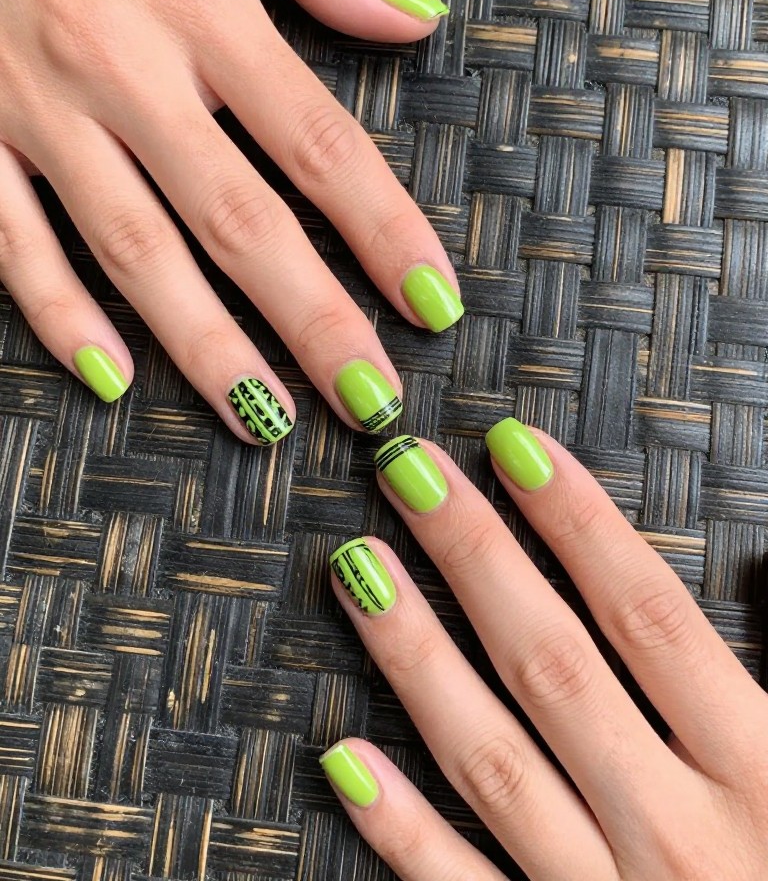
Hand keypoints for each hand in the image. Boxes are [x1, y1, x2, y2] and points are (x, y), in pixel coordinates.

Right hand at [0, 0, 460, 441]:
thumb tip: (412, 14)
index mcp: (197, 3)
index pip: (319, 143)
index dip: (384, 230)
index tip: (432, 302)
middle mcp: (126, 72)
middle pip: (241, 222)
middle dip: (313, 320)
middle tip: (371, 401)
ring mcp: (40, 112)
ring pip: (136, 253)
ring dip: (206, 346)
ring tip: (266, 418)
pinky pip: (12, 243)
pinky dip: (59, 314)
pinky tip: (110, 377)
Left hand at [322, 422, 767, 879]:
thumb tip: (766, 565)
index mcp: (766, 776)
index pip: (648, 616)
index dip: (577, 523)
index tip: (514, 446)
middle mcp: (676, 832)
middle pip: (553, 665)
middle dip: (476, 558)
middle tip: (409, 473)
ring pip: (492, 760)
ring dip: (417, 658)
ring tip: (356, 568)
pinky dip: (402, 831)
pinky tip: (342, 761)